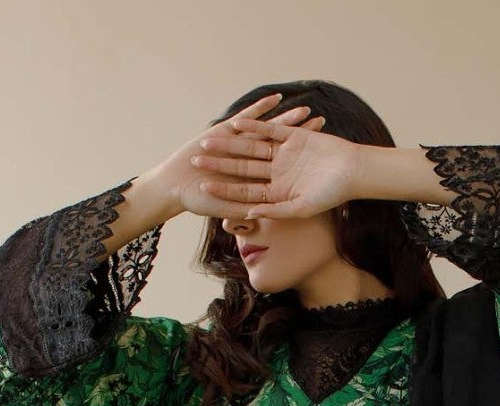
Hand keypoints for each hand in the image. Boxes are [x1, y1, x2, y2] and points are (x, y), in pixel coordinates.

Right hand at [163, 94, 325, 219]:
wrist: (175, 184)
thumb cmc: (199, 201)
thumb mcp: (227, 208)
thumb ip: (248, 210)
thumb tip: (271, 214)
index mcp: (255, 180)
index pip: (285, 170)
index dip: (303, 165)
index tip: (324, 159)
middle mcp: (251, 161)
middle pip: (282, 147)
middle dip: (302, 137)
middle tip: (322, 126)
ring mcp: (240, 145)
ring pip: (268, 130)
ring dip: (286, 120)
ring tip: (306, 108)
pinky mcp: (226, 131)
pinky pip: (248, 117)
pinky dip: (261, 108)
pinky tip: (277, 98)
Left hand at [189, 107, 362, 219]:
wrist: (354, 171)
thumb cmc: (332, 194)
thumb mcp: (301, 207)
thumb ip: (275, 211)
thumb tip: (248, 213)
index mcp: (277, 193)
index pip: (244, 191)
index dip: (223, 189)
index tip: (202, 187)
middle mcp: (277, 173)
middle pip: (242, 168)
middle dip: (219, 165)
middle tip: (195, 160)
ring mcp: (284, 155)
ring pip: (251, 148)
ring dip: (230, 143)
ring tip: (208, 139)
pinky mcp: (293, 137)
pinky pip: (269, 129)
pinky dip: (254, 125)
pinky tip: (235, 122)